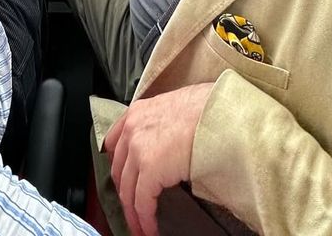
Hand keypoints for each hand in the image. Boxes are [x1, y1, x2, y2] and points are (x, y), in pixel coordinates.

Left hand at [105, 83, 213, 235]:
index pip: (114, 144)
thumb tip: (166, 145)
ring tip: (140, 228)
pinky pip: (142, 202)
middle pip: (119, 170)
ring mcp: (138, 148)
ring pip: (127, 190)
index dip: (118, 166)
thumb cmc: (206, 108)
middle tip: (132, 210)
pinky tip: (150, 229)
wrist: (217, 111)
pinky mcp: (150, 168)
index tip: (123, 181)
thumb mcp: (173, 108)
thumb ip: (160, 125)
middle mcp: (131, 129)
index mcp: (137, 113)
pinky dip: (144, 219)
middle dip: (125, 194)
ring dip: (133, 214)